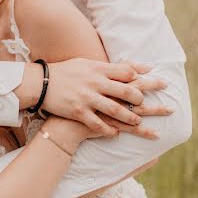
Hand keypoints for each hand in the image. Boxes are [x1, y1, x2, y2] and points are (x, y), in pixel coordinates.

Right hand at [36, 59, 168, 135]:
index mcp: (99, 69)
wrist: (40, 83)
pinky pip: (98, 125)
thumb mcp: (88, 63)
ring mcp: (87, 98)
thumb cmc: (67, 72)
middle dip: (142, 99)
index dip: (143, 78)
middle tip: (148, 104)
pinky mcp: (79, 112)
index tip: (157, 82)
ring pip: (116, 110)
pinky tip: (116, 134)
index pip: (127, 72)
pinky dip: (109, 130)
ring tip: (139, 121)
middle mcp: (95, 83)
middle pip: (127, 91)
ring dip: (131, 117)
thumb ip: (112, 66)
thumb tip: (136, 67)